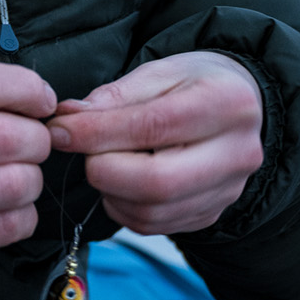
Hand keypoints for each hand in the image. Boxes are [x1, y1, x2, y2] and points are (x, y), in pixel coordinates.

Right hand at [0, 61, 55, 298]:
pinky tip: (5, 209)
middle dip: (36, 137)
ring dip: (31, 178)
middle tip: (32, 143)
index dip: (23, 86)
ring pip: (15, 183)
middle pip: (4, 135)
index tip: (40, 98)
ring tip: (16, 177)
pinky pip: (10, 225)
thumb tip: (28, 93)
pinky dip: (22, 215)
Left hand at [47, 52, 263, 235]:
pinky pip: (154, 226)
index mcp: (228, 103)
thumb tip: (68, 120)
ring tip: (106, 162)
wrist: (239, 107)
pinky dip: (124, 208)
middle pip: (157, 182)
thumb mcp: (159, 73)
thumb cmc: (195, 84)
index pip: (154, 126)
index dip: (98, 133)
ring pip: (152, 212)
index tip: (60, 131)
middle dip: (104, 169)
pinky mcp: (210, 214)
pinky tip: (122, 183)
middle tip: (85, 151)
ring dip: (111, 191)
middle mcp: (238, 153)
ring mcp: (227, 191)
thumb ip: (114, 97)